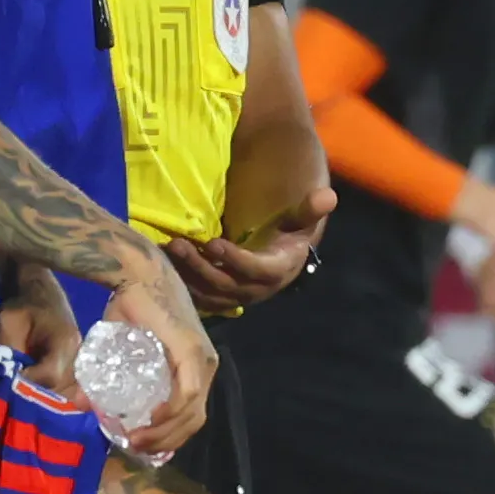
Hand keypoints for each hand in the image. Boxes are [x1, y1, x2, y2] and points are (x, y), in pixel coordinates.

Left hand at [0, 261, 84, 398]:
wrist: (39, 289)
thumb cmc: (22, 304)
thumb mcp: (9, 323)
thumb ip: (9, 352)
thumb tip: (10, 378)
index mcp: (65, 341)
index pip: (50, 376)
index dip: (28, 383)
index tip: (11, 378)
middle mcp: (78, 353)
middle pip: (60, 387)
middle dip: (35, 389)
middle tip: (16, 383)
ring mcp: (79, 359)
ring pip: (64, 389)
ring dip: (42, 389)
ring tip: (24, 381)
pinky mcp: (75, 362)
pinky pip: (66, 384)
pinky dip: (49, 387)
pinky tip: (35, 383)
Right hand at [101, 251, 217, 458]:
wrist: (134, 272)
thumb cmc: (130, 305)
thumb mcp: (121, 348)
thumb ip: (107, 376)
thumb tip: (79, 403)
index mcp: (197, 366)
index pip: (191, 415)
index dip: (168, 437)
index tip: (141, 446)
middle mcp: (207, 365)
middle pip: (194, 420)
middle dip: (165, 441)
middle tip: (136, 447)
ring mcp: (202, 358)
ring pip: (192, 412)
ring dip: (165, 432)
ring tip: (136, 439)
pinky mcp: (192, 351)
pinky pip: (187, 393)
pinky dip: (170, 413)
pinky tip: (150, 421)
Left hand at [167, 188, 335, 310]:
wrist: (281, 248)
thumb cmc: (288, 228)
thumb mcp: (300, 216)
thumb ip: (309, 208)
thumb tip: (329, 196)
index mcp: (279, 270)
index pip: (258, 270)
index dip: (237, 260)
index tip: (214, 243)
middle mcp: (258, 289)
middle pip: (227, 285)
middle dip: (201, 266)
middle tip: (177, 245)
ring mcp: (238, 296)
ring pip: (210, 294)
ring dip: (187, 275)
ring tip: (168, 250)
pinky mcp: (222, 297)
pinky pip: (201, 297)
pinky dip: (183, 284)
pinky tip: (165, 265)